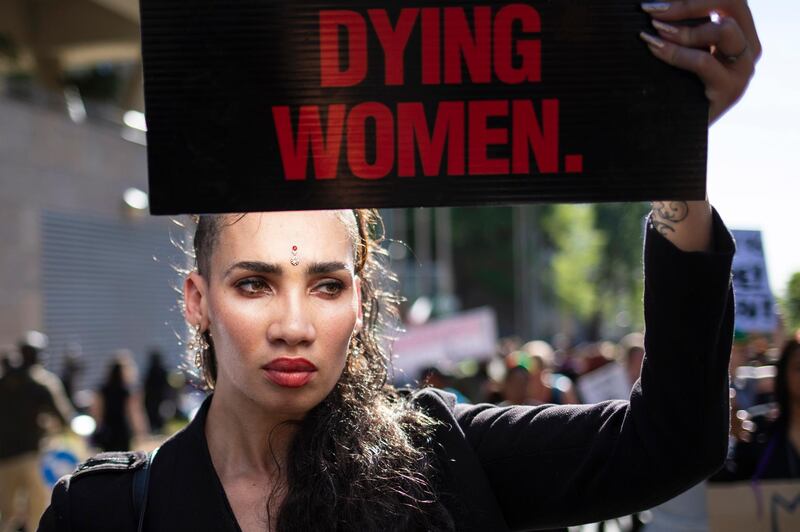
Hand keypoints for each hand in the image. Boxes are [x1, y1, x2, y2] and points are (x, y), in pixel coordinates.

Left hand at [638, 0, 761, 124]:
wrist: (669, 132)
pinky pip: (704, 61)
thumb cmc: (671, 87)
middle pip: (733, 5)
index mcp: (739, 32)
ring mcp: (743, 69)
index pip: (729, 0)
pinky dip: (676, 53)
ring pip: (723, 30)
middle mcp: (748, 48)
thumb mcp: (682, 49)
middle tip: (653, 12)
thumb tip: (659, 5)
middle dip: (689, 5)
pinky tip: (655, 49)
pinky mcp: (731, 90)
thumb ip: (684, 27)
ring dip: (683, 30)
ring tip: (653, 33)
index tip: (655, 4)